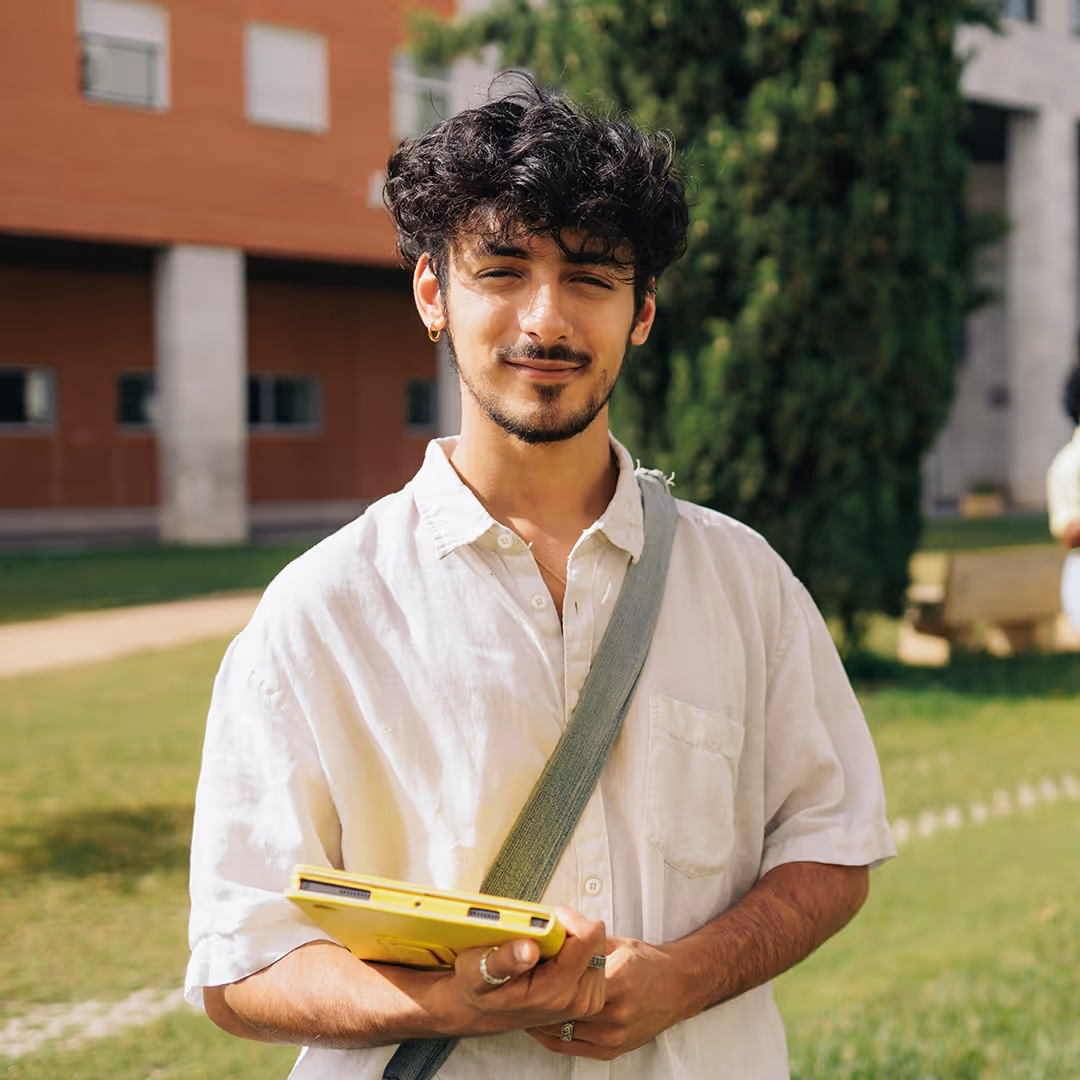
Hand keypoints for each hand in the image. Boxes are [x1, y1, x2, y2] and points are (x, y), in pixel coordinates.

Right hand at [431, 907, 607, 1037]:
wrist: (478, 1013)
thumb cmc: (478, 990)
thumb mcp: (477, 971)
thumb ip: (504, 960)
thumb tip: (528, 949)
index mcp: (555, 992)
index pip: (588, 937)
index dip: (568, 918)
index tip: (545, 920)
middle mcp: (577, 1000)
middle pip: (596, 940)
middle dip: (570, 928)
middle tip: (542, 935)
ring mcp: (585, 1001)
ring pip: (597, 947)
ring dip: (574, 939)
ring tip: (545, 947)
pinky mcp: (588, 997)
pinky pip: (594, 958)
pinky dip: (577, 950)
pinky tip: (554, 957)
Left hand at [525, 935, 685, 1059]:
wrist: (678, 987)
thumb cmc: (649, 965)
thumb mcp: (616, 945)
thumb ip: (584, 945)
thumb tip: (555, 935)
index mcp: (617, 982)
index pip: (569, 983)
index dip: (545, 977)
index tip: (528, 971)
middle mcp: (616, 1014)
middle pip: (562, 1009)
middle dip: (539, 1000)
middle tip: (518, 989)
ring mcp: (614, 1036)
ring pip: (563, 1031)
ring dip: (542, 1019)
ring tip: (525, 1004)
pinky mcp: (611, 1049)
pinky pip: (570, 1047)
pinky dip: (552, 1036)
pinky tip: (540, 1024)